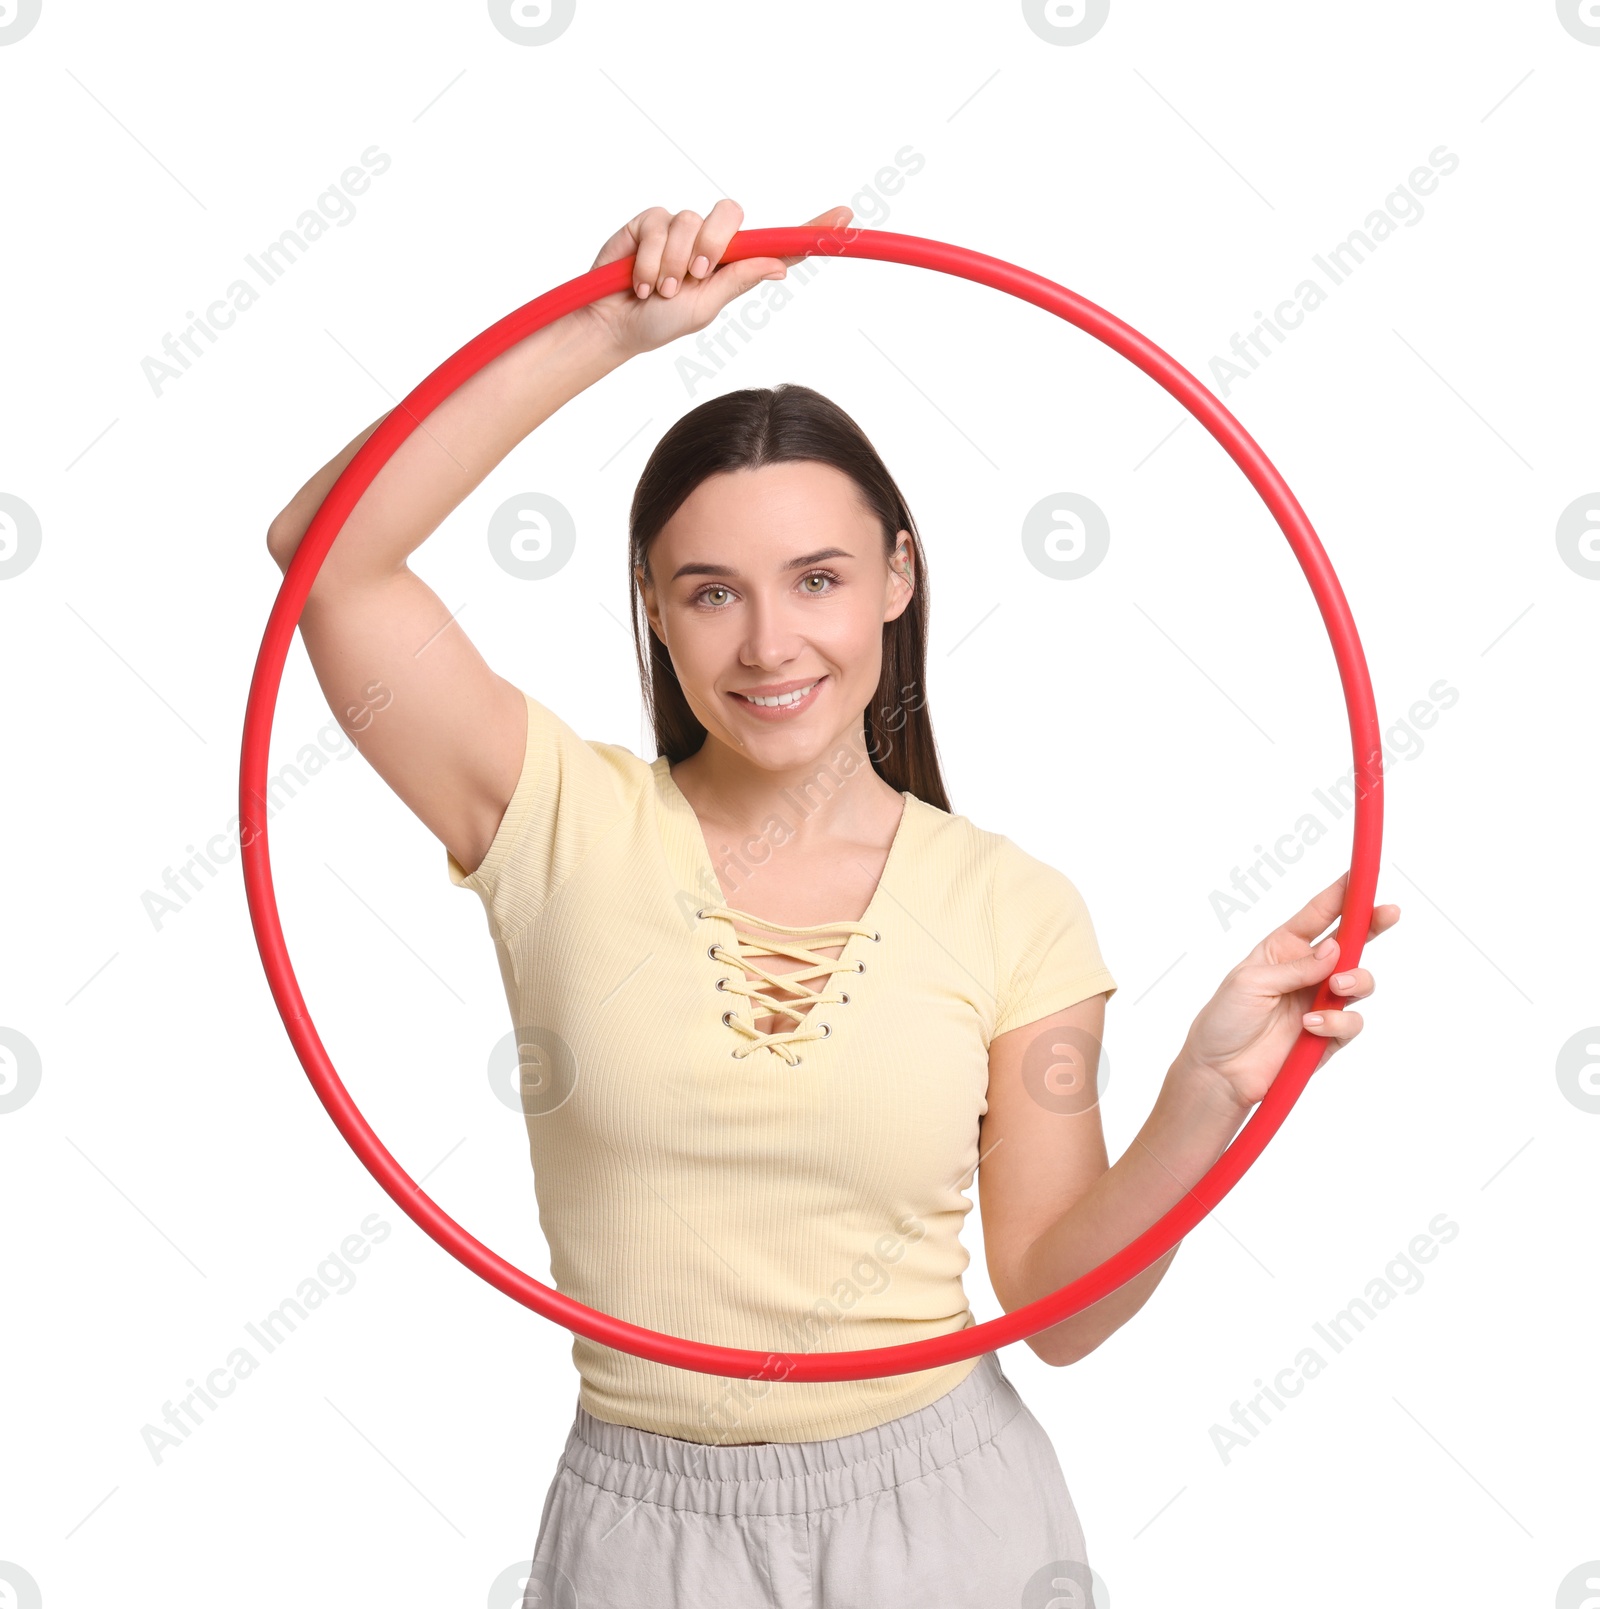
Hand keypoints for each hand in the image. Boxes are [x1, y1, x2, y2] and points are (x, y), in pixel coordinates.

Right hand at [579, 199, 851, 358]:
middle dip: (714, 244)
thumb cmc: (660, 322)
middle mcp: (709, 241)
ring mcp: (680, 228)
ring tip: (661, 289)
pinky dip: (652, 257)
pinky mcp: (650, 221)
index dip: (810, 230)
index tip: (845, 218)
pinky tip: (643, 279)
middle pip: (731, 215)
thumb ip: (738, 281)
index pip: (776, 243)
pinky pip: (660, 222)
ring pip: (690, 221)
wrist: (615, 323)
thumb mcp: (706, 308)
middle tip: (697, 275)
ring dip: (674, 262)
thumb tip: (779, 268)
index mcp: (732, 265)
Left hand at [1176, 872, 1400, 1112]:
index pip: (1318, 915)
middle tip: (1387, 913)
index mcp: (1282, 949)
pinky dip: (1337, 1021)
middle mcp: (1306, 971)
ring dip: (1356, 980)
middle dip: (1372, 925)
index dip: (1341, 894)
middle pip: (1351, 942)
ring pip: (1360, 980)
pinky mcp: (1328, 1033)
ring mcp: (1320, 1002)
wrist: (1220, 1072)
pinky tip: (1311, 1026)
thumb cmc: (1224, 1020)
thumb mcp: (1250, 982)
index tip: (1362, 874)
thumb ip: (1295, 967)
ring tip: (1336, 988)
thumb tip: (1334, 949)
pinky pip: (1351, 1021)